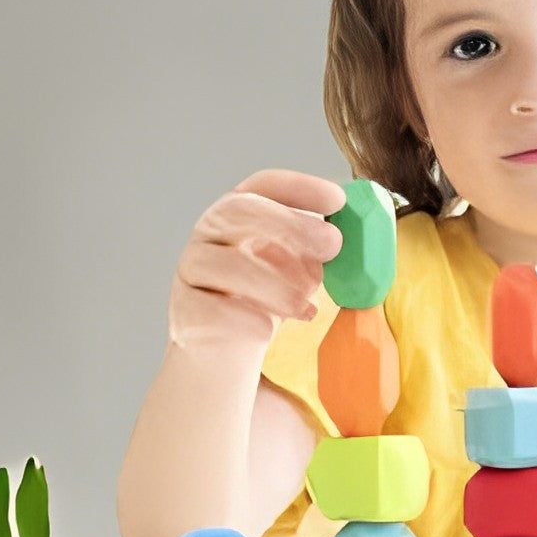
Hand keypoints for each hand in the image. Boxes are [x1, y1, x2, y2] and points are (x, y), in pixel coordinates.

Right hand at [168, 168, 344, 349]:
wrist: (226, 350)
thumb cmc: (267, 302)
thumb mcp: (300, 271)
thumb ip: (319, 252)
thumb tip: (350, 240)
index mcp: (239, 214)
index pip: (263, 186)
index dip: (299, 187)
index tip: (337, 200)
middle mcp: (210, 234)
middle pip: (239, 211)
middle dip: (290, 225)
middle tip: (332, 244)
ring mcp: (193, 270)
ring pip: (227, 264)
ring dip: (276, 283)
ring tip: (307, 305)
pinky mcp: (186, 311)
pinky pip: (214, 309)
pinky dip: (247, 318)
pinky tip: (271, 329)